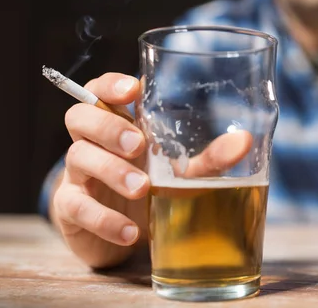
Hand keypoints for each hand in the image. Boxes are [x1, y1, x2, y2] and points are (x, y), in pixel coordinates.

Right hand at [52, 73, 251, 267]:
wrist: (128, 232)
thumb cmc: (156, 189)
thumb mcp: (184, 173)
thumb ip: (211, 157)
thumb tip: (245, 140)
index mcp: (118, 123)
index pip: (99, 90)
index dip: (109, 85)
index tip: (133, 90)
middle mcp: (93, 143)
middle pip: (79, 117)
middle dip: (108, 127)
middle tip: (139, 144)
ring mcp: (78, 175)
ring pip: (77, 157)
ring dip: (110, 170)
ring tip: (142, 188)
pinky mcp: (71, 209)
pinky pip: (75, 206)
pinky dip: (104, 218)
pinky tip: (131, 230)